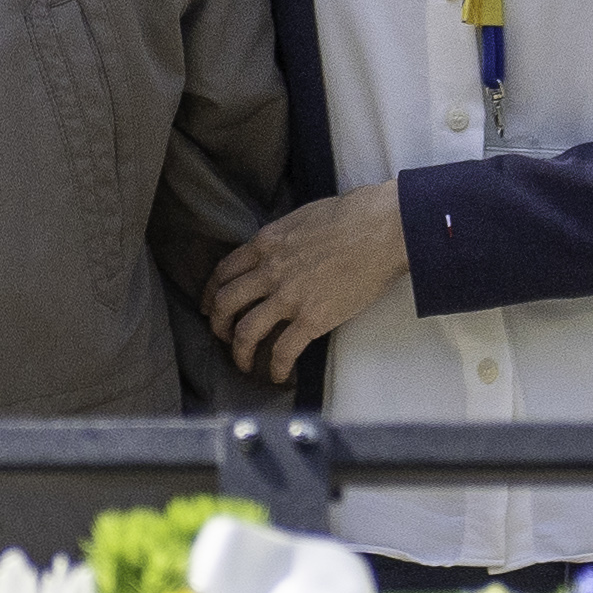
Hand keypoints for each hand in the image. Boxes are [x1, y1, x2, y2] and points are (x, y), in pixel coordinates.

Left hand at [203, 185, 418, 382]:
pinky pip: (283, 350)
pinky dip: (276, 368)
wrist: (381, 230)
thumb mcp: (301, 219)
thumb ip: (283, 240)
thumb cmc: (352, 217)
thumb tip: (280, 253)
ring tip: (244, 363)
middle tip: (222, 335)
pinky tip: (279, 375)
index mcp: (266, 244)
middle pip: (226, 304)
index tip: (211, 305)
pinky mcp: (311, 319)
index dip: (212, 293)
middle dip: (218, 325)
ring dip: (239, 352)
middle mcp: (269, 271)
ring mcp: (288, 297)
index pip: (224, 271)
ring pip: (245, 331)